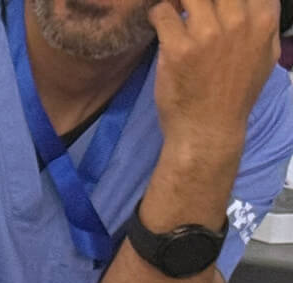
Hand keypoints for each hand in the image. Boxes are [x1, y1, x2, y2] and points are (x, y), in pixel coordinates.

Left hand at [150, 0, 279, 167]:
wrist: (208, 129)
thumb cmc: (236, 94)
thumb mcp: (266, 56)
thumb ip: (265, 23)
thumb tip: (259, 1)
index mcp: (263, 21)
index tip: (214, 4)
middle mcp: (238, 22)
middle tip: (191, 6)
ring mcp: (208, 34)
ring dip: (178, 1)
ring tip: (174, 11)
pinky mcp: (178, 48)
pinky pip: (162, 12)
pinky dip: (157, 13)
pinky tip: (159, 22)